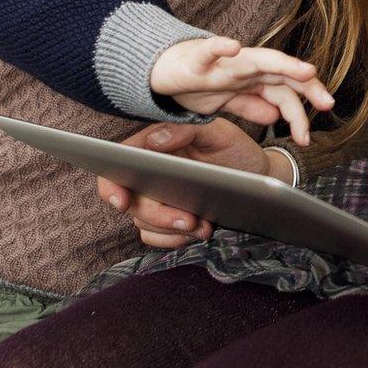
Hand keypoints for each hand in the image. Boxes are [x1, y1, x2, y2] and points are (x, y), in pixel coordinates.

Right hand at [94, 119, 292, 247]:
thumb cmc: (233, 148)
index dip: (111, 184)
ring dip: (171, 229)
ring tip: (203, 225)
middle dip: (159, 215)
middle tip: (189, 219)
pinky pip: (155, 237)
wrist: (256, 176)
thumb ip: (185, 128)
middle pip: (132, 201)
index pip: (118, 163)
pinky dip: (172, 240)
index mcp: (152, 147)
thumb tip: (153, 140)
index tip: (121, 201)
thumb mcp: (217, 131)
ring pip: (144, 222)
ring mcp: (155, 199)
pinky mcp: (166, 220)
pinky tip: (194, 233)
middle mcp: (148, 173)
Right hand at [150, 37, 334, 144]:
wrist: (159, 70)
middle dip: (306, 86)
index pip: (285, 89)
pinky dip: (220, 46)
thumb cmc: (195, 82)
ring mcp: (222, 61)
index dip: (302, 106)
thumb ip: (251, 105)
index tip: (315, 128)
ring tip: (305, 70)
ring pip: (256, 59)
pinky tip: (233, 45)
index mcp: (252, 78)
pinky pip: (208, 50)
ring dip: (282, 63)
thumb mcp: (227, 101)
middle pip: (281, 73)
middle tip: (327, 103)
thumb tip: (276, 116)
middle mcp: (243, 66)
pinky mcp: (195, 58)